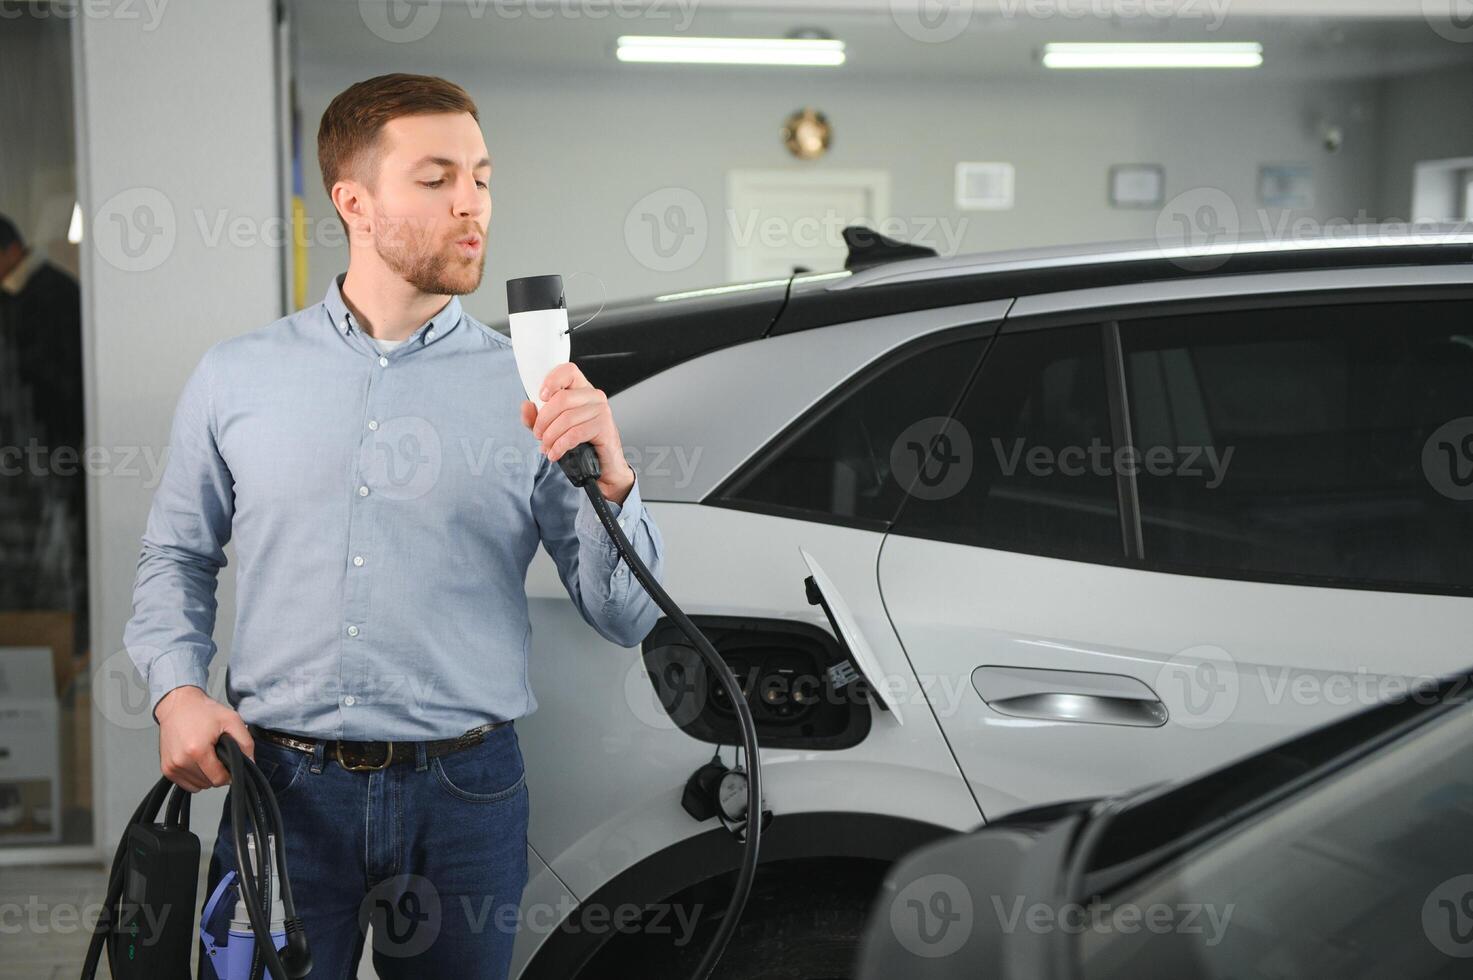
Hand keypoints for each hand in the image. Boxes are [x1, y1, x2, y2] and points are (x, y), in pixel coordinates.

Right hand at [154, 685, 254, 791]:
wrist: (178, 704)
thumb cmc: (203, 711)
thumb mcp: (232, 720)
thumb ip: (245, 743)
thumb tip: (251, 763)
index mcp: (197, 751)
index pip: (219, 779)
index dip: (229, 772)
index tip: (228, 760)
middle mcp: (181, 761)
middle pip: (209, 783)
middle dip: (217, 771)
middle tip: (217, 752)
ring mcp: (171, 766)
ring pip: (198, 785)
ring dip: (206, 775)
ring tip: (206, 754)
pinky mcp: (166, 768)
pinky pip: (186, 784)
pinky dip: (195, 776)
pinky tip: (197, 760)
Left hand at [520, 363, 634, 503]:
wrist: (601, 466)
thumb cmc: (579, 444)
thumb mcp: (551, 429)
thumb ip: (536, 418)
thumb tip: (526, 406)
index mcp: (581, 390)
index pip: (568, 371)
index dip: (552, 380)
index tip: (541, 397)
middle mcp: (594, 396)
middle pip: (562, 398)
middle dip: (544, 420)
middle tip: (539, 435)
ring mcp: (601, 411)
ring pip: (567, 418)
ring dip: (551, 436)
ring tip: (547, 447)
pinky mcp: (605, 427)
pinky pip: (575, 433)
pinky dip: (560, 446)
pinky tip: (555, 453)